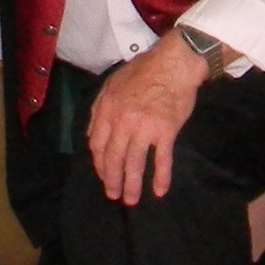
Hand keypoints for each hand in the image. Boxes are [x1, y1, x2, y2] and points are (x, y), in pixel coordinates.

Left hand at [84, 43, 211, 203]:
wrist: (173, 64)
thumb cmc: (143, 71)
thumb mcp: (112, 84)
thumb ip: (98, 110)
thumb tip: (90, 137)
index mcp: (107, 110)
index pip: (97, 145)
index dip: (99, 164)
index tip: (103, 175)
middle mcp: (122, 122)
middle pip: (113, 158)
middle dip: (112, 180)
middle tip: (113, 195)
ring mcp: (144, 128)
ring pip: (134, 163)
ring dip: (132, 185)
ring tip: (131, 200)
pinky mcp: (166, 132)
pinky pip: (162, 159)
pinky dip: (161, 177)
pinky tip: (160, 191)